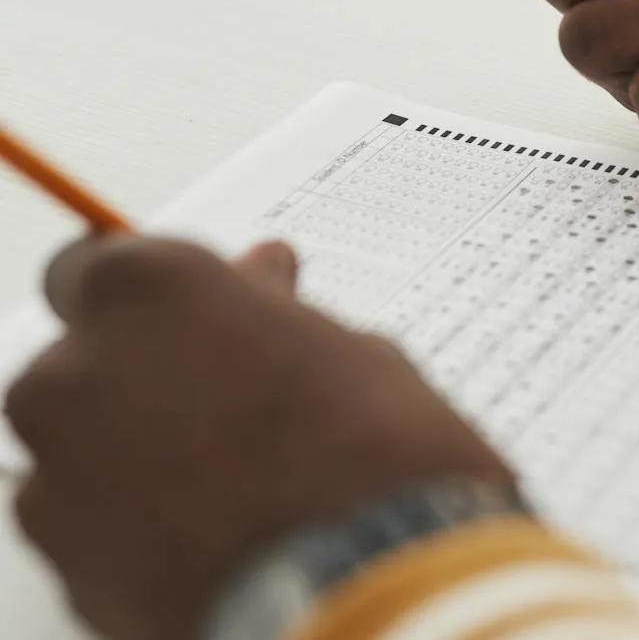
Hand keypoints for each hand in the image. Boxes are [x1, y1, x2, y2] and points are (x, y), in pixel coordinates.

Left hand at [5, 236, 510, 639]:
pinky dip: (132, 520)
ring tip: (235, 483)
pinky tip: (213, 531)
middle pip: (86, 356)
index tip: (203, 320)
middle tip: (237, 404)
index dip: (158, 300)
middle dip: (147, 374)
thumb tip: (259, 288)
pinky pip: (85, 517)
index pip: (101, 264)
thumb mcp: (349, 349)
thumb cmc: (371, 457)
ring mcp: (57, 466)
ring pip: (82, 440)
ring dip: (138, 449)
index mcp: (148, 289)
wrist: (364, 585)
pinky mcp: (60, 556)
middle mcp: (79, 368)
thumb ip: (272, 314)